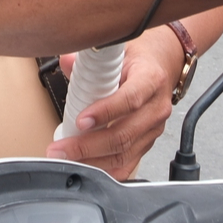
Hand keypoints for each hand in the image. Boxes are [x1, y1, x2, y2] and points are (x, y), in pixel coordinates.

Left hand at [45, 31, 176, 178]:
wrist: (162, 67)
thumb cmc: (139, 60)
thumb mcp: (119, 51)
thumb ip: (91, 59)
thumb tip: (66, 61)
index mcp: (151, 80)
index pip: (131, 99)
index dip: (105, 112)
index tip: (81, 120)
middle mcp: (156, 107)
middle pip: (124, 134)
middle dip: (88, 145)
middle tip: (61, 148)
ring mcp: (154, 129)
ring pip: (124, 153)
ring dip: (91, 161)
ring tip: (65, 158)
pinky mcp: (148, 144)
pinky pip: (128, 164)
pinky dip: (106, 171)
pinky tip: (86, 169)